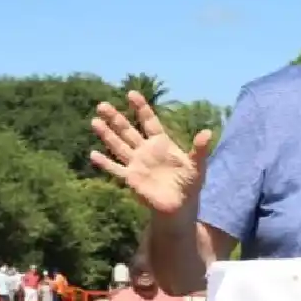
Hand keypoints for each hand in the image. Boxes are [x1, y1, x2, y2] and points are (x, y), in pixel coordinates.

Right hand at [89, 91, 212, 214]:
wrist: (179, 206)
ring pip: (118, 146)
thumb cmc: (189, 184)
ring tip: (94, 121)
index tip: (131, 93)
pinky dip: (105, 163)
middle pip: (127, 130)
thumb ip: (199, 149)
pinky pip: (116, 169)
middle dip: (115, 118)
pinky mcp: (131, 179)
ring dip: (106, 134)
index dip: (140, 108)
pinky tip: (93, 154)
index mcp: (161, 143)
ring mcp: (136, 164)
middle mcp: (145, 151)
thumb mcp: (197, 166)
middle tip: (102, 105)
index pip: (149, 121)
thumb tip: (207, 132)